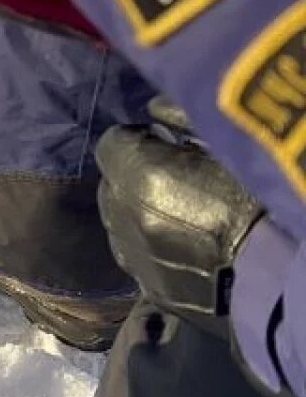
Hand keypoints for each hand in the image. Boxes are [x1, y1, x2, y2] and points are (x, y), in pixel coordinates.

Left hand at [96, 123, 263, 335]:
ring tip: (178, 213)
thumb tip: (154, 109)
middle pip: (110, 183)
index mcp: (144, 177)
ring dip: (136, 210)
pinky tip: (180, 245)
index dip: (137, 138)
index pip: (112, 142)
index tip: (163, 142)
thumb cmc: (262, 198)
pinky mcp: (149, 288)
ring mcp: (135, 257)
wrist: (287, 275)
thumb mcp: (228, 144)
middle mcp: (126, 217)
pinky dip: (147, 244)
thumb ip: (183, 116)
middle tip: (173, 176)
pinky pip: (132, 256)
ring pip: (117, 221)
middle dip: (132, 174)